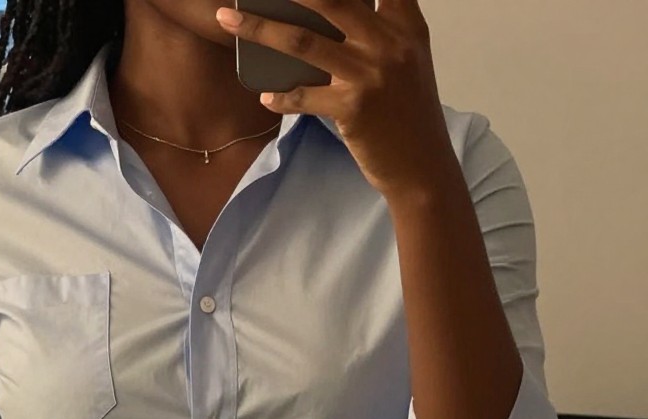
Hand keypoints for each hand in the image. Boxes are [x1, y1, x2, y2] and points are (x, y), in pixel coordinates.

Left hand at [215, 0, 457, 200]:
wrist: (422, 169)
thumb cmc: (408, 117)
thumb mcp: (406, 64)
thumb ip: (378, 33)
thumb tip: (321, 18)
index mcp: (405, 26)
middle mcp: (390, 43)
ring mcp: (370, 75)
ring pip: (303, 42)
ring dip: (259, 28)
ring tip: (228, 19)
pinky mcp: (353, 108)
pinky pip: (303, 96)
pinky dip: (281, 96)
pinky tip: (268, 96)